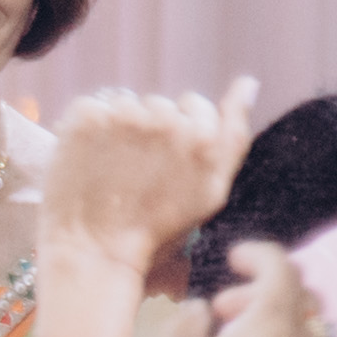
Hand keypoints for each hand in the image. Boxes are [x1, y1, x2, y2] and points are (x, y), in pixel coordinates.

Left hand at [43, 81, 258, 277]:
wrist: (94, 253)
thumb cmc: (156, 230)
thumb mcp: (211, 191)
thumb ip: (234, 135)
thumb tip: (249, 82)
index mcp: (204, 139)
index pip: (196, 105)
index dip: (180, 133)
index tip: (166, 162)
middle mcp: (168, 121)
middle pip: (161, 104)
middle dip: (151, 130)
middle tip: (137, 172)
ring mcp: (124, 116)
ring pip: (128, 104)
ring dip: (120, 128)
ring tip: (112, 168)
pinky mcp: (87, 116)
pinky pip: (93, 106)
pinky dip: (90, 129)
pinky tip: (90, 160)